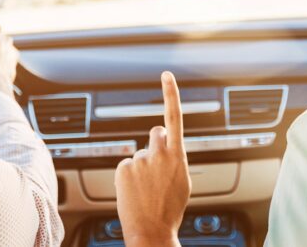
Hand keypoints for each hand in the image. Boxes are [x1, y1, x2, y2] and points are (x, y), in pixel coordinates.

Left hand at [115, 72, 191, 246]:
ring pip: (140, 154)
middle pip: (155, 134)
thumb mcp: (183, 181)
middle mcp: (159, 154)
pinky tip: (135, 191)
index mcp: (178, 156)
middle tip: (157, 167)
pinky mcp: (124, 168)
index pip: (174, 117)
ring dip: (142, 167)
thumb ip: (175, 158)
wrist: (151, 230)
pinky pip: (126, 165)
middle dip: (156, 144)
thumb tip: (168, 144)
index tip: (166, 76)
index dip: (170, 94)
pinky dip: (129, 176)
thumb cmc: (169, 209)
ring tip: (146, 189)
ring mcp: (140, 160)